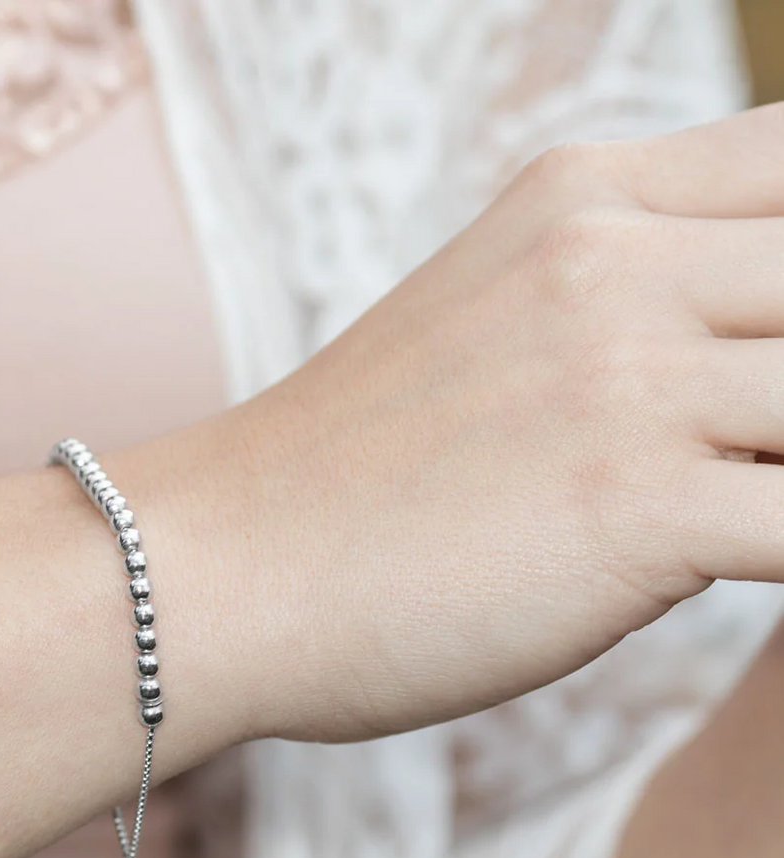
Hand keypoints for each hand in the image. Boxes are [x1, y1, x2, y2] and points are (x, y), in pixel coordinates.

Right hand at [121, 103, 783, 741]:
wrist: (213, 576)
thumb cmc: (341, 488)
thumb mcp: (485, 330)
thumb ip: (620, 311)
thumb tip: (749, 388)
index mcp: (583, 196)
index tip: (753, 376)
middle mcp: (615, 257)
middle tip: (739, 466)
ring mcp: (625, 377)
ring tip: (726, 523)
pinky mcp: (634, 505)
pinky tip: (736, 574)